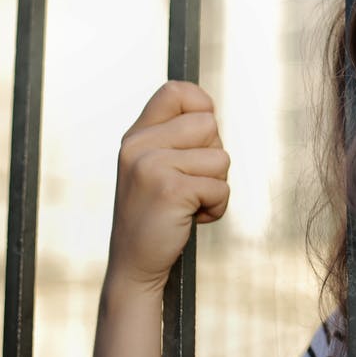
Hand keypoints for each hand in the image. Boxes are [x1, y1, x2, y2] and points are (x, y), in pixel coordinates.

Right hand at [106, 80, 230, 292]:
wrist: (134, 266)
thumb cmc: (156, 216)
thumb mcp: (154, 168)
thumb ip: (174, 139)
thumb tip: (209, 112)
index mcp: (136, 136)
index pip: (176, 91)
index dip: (202, 106)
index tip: (202, 137)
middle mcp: (138, 145)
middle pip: (209, 124)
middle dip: (213, 157)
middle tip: (190, 184)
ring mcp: (151, 166)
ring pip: (220, 158)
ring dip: (216, 186)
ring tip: (189, 204)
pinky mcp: (170, 189)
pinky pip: (221, 187)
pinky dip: (216, 208)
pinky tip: (191, 219)